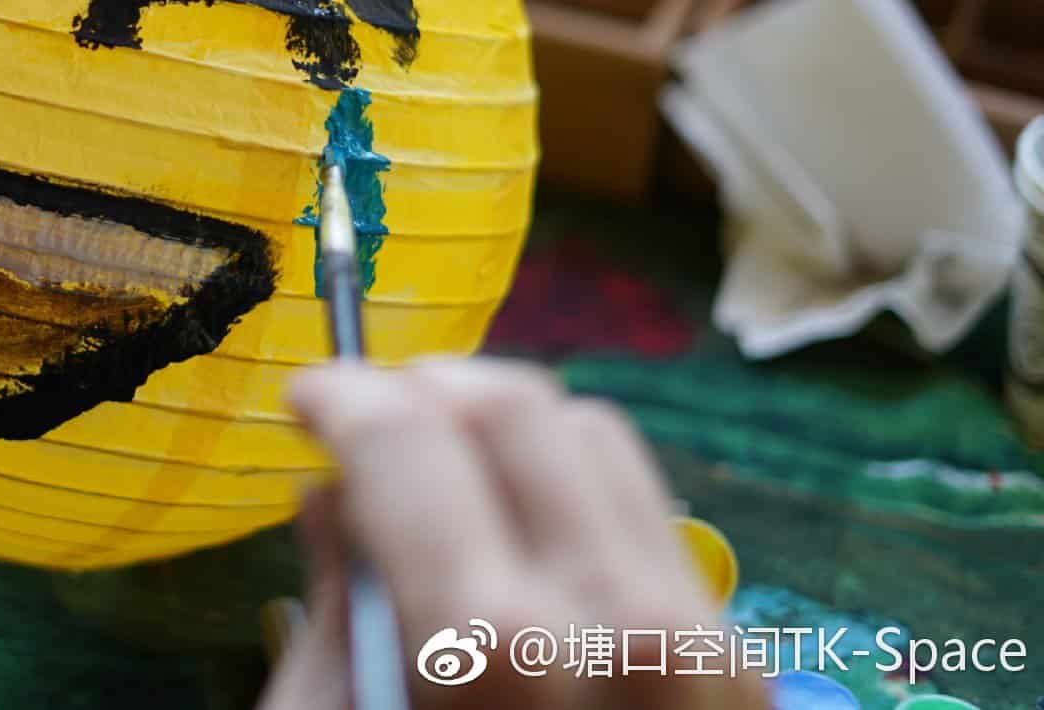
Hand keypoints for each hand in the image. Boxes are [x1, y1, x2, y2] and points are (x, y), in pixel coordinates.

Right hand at [265, 359, 765, 709]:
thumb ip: (338, 610)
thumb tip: (327, 492)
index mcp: (492, 639)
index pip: (409, 436)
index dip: (342, 393)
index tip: (307, 396)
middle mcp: (612, 614)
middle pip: (514, 405)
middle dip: (423, 389)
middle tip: (368, 420)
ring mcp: (694, 634)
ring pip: (592, 432)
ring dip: (504, 429)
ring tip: (446, 474)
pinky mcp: (738, 658)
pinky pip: (646, 509)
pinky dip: (571, 488)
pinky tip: (522, 538)